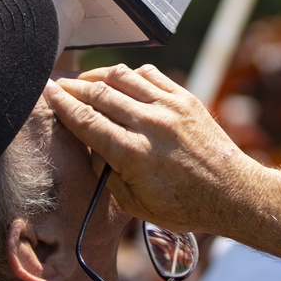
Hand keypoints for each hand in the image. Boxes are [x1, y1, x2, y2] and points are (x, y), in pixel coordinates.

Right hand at [47, 63, 261, 232]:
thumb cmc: (184, 206)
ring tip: (86, 80)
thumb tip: (91, 146)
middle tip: (59, 85)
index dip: (62, 104)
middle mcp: (150, 125)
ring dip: (98, 75)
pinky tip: (121, 81)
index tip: (48, 93)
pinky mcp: (186, 99)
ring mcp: (170, 108)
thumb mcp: (134, 204)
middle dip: (73, 87)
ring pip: (123, 76)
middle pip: (99, 94)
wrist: (231, 193)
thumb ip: (107, 174)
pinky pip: (151, 75)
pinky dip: (130, 74)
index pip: (86, 120)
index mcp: (133, 154)